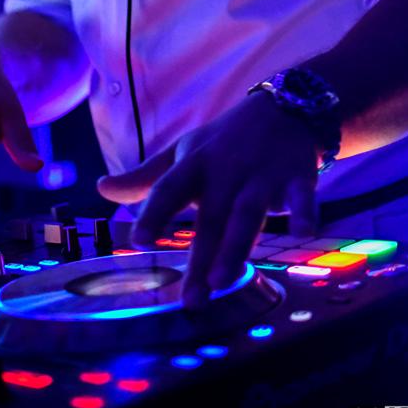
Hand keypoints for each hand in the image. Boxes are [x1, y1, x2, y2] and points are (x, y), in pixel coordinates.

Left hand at [97, 91, 317, 308]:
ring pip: (249, 215)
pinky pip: (302, 196)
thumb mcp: (181, 153)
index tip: (137, 241)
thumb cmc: (223, 141)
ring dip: (237, 246)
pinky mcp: (297, 177)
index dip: (153, 214)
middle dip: (200, 257)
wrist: (281, 107)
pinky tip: (305, 232)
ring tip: (223, 280)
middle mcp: (226, 172)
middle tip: (190, 299)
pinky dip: (305, 211)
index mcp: (195, 165)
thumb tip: (101, 189)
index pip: (169, 189)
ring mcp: (262, 175)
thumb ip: (145, 179)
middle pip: (211, 218)